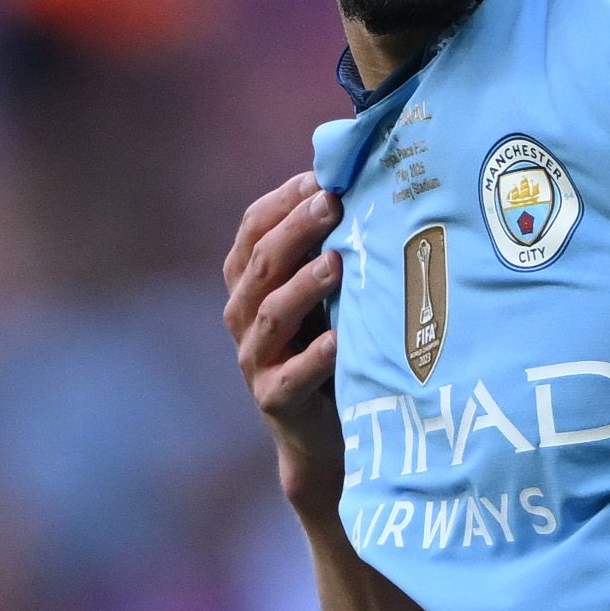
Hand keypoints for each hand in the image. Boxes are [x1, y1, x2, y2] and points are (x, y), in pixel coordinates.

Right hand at [221, 173, 345, 511]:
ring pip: (272, 315)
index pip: (254, 228)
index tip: (320, 177)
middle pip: (262, 265)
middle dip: (296, 230)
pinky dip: (314, 357)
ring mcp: (256, 359)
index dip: (283, 201)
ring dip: (303, 287)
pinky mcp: (275, 399)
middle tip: (331, 204)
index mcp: (250, 281)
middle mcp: (244, 315)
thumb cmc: (333, 343)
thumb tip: (365, 181)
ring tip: (336, 263)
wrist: (326, 432)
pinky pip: (291, 375)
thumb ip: (331, 246)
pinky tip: (339, 339)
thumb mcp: (326, 292)